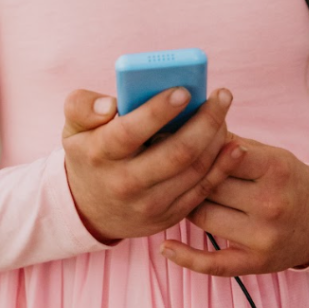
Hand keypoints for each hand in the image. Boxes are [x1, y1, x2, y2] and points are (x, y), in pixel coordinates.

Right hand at [62, 85, 244, 243]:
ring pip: (194, 171)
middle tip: (223, 95)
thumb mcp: (74, 127)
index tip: (184, 90)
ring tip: (224, 112)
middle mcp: (124, 183)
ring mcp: (149, 205)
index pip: (131, 131)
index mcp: (99, 154)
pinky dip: (222, 167)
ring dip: (216, 139)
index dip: (158, 111)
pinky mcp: (168, 217)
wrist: (90, 209)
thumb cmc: (90, 153)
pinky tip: (235, 145)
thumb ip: (83, 106)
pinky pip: (202, 191)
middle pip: (175, 153)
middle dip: (205, 121)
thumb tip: (110, 105)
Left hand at [160, 137, 308, 275]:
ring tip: (175, 194)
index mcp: (275, 169)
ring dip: (186, 205)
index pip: (223, 153)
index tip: (175, 141)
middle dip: (187, 175)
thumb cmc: (285, 179)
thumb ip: (230, 142)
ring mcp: (263, 237)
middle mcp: (271, 203)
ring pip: (203, 217)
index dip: (197, 147)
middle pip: (209, 186)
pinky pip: (213, 263)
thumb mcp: (269, 153)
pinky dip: (186, 257)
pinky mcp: (255, 263)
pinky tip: (165, 247)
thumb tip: (183, 126)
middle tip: (163, 167)